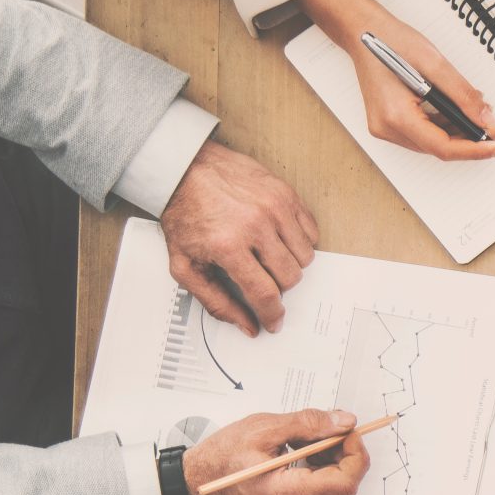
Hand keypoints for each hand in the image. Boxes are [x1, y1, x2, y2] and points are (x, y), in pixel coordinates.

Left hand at [161, 140, 318, 337]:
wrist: (184, 169)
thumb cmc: (183, 214)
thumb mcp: (184, 265)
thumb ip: (215, 301)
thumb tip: (247, 326)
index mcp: (227, 245)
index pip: (264, 294)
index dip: (272, 315)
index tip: (273, 321)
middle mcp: (255, 225)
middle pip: (290, 277)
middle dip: (278, 286)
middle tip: (262, 277)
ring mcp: (274, 207)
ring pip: (305, 257)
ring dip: (290, 264)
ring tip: (269, 255)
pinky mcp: (286, 194)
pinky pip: (311, 232)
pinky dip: (300, 241)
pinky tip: (279, 238)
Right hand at [182, 408, 369, 494]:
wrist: (194, 484)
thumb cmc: (219, 459)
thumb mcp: (262, 429)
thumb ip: (308, 424)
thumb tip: (343, 422)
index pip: (345, 482)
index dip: (355, 453)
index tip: (347, 431)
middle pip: (342, 482)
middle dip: (341, 451)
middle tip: (325, 427)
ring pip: (332, 485)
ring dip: (329, 457)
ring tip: (303, 438)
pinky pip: (318, 488)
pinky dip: (317, 466)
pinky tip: (299, 451)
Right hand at [302, 0, 494, 164]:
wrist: (363, 31)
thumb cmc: (390, 41)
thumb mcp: (434, 63)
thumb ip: (462, 94)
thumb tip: (486, 119)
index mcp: (395, 115)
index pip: (443, 147)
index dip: (474, 150)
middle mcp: (387, 127)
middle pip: (438, 148)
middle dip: (470, 140)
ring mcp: (386, 127)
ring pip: (433, 143)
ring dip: (459, 133)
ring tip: (479, 115)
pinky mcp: (390, 122)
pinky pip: (424, 134)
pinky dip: (445, 126)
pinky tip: (459, 114)